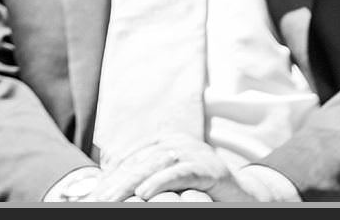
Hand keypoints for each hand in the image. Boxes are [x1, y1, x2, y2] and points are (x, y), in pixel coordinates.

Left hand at [89, 137, 261, 203]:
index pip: (128, 158)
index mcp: (163, 140)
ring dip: (130, 184)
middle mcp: (176, 141)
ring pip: (154, 166)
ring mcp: (193, 152)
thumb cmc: (203, 189)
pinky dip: (160, 183)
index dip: (108, 176)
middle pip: (137, 162)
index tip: (92, 194)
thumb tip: (106, 181)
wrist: (247, 194)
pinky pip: (179, 174)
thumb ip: (145, 176)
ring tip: (111, 199)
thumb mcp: (170, 180)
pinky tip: (144, 194)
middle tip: (97, 199)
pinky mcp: (208, 167)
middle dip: (114, 182)